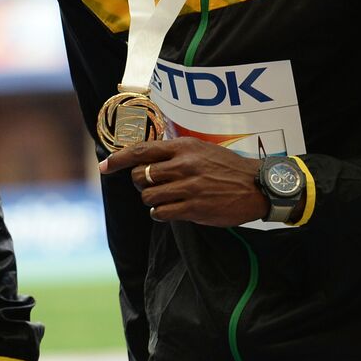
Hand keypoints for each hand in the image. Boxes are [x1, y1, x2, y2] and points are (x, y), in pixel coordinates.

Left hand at [101, 137, 267, 225]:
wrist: (257, 186)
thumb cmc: (225, 168)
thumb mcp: (199, 150)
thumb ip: (172, 153)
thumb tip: (141, 158)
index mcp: (183, 147)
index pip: (140, 151)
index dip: (117, 159)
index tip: (104, 166)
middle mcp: (183, 165)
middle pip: (138, 176)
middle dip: (139, 183)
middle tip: (153, 186)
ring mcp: (189, 187)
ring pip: (148, 196)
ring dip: (151, 200)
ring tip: (166, 198)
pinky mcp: (194, 207)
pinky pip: (161, 213)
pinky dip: (160, 213)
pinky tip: (170, 210)